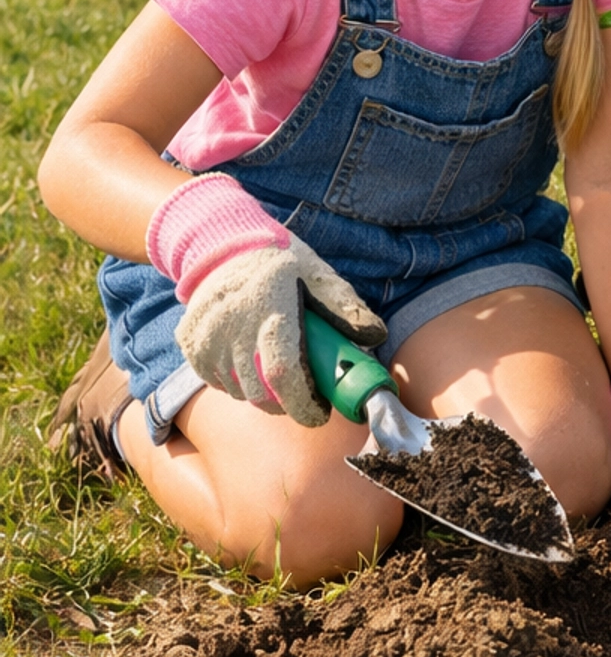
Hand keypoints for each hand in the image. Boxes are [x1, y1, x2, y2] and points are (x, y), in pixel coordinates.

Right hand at [175, 236, 386, 427]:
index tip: (320, 413)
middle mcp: (234, 325)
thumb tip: (375, 336)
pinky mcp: (190, 342)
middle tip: (303, 398)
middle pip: (260, 392)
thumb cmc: (280, 262)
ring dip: (261, 394)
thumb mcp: (317, 274)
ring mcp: (208, 336)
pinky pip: (215, 381)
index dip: (303, 403)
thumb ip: (344, 306)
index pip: (284, 373)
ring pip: (238, 391)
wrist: (223, 243)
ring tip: (277, 376)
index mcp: (272, 309)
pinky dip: (235, 383)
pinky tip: (249, 364)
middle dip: (286, 404)